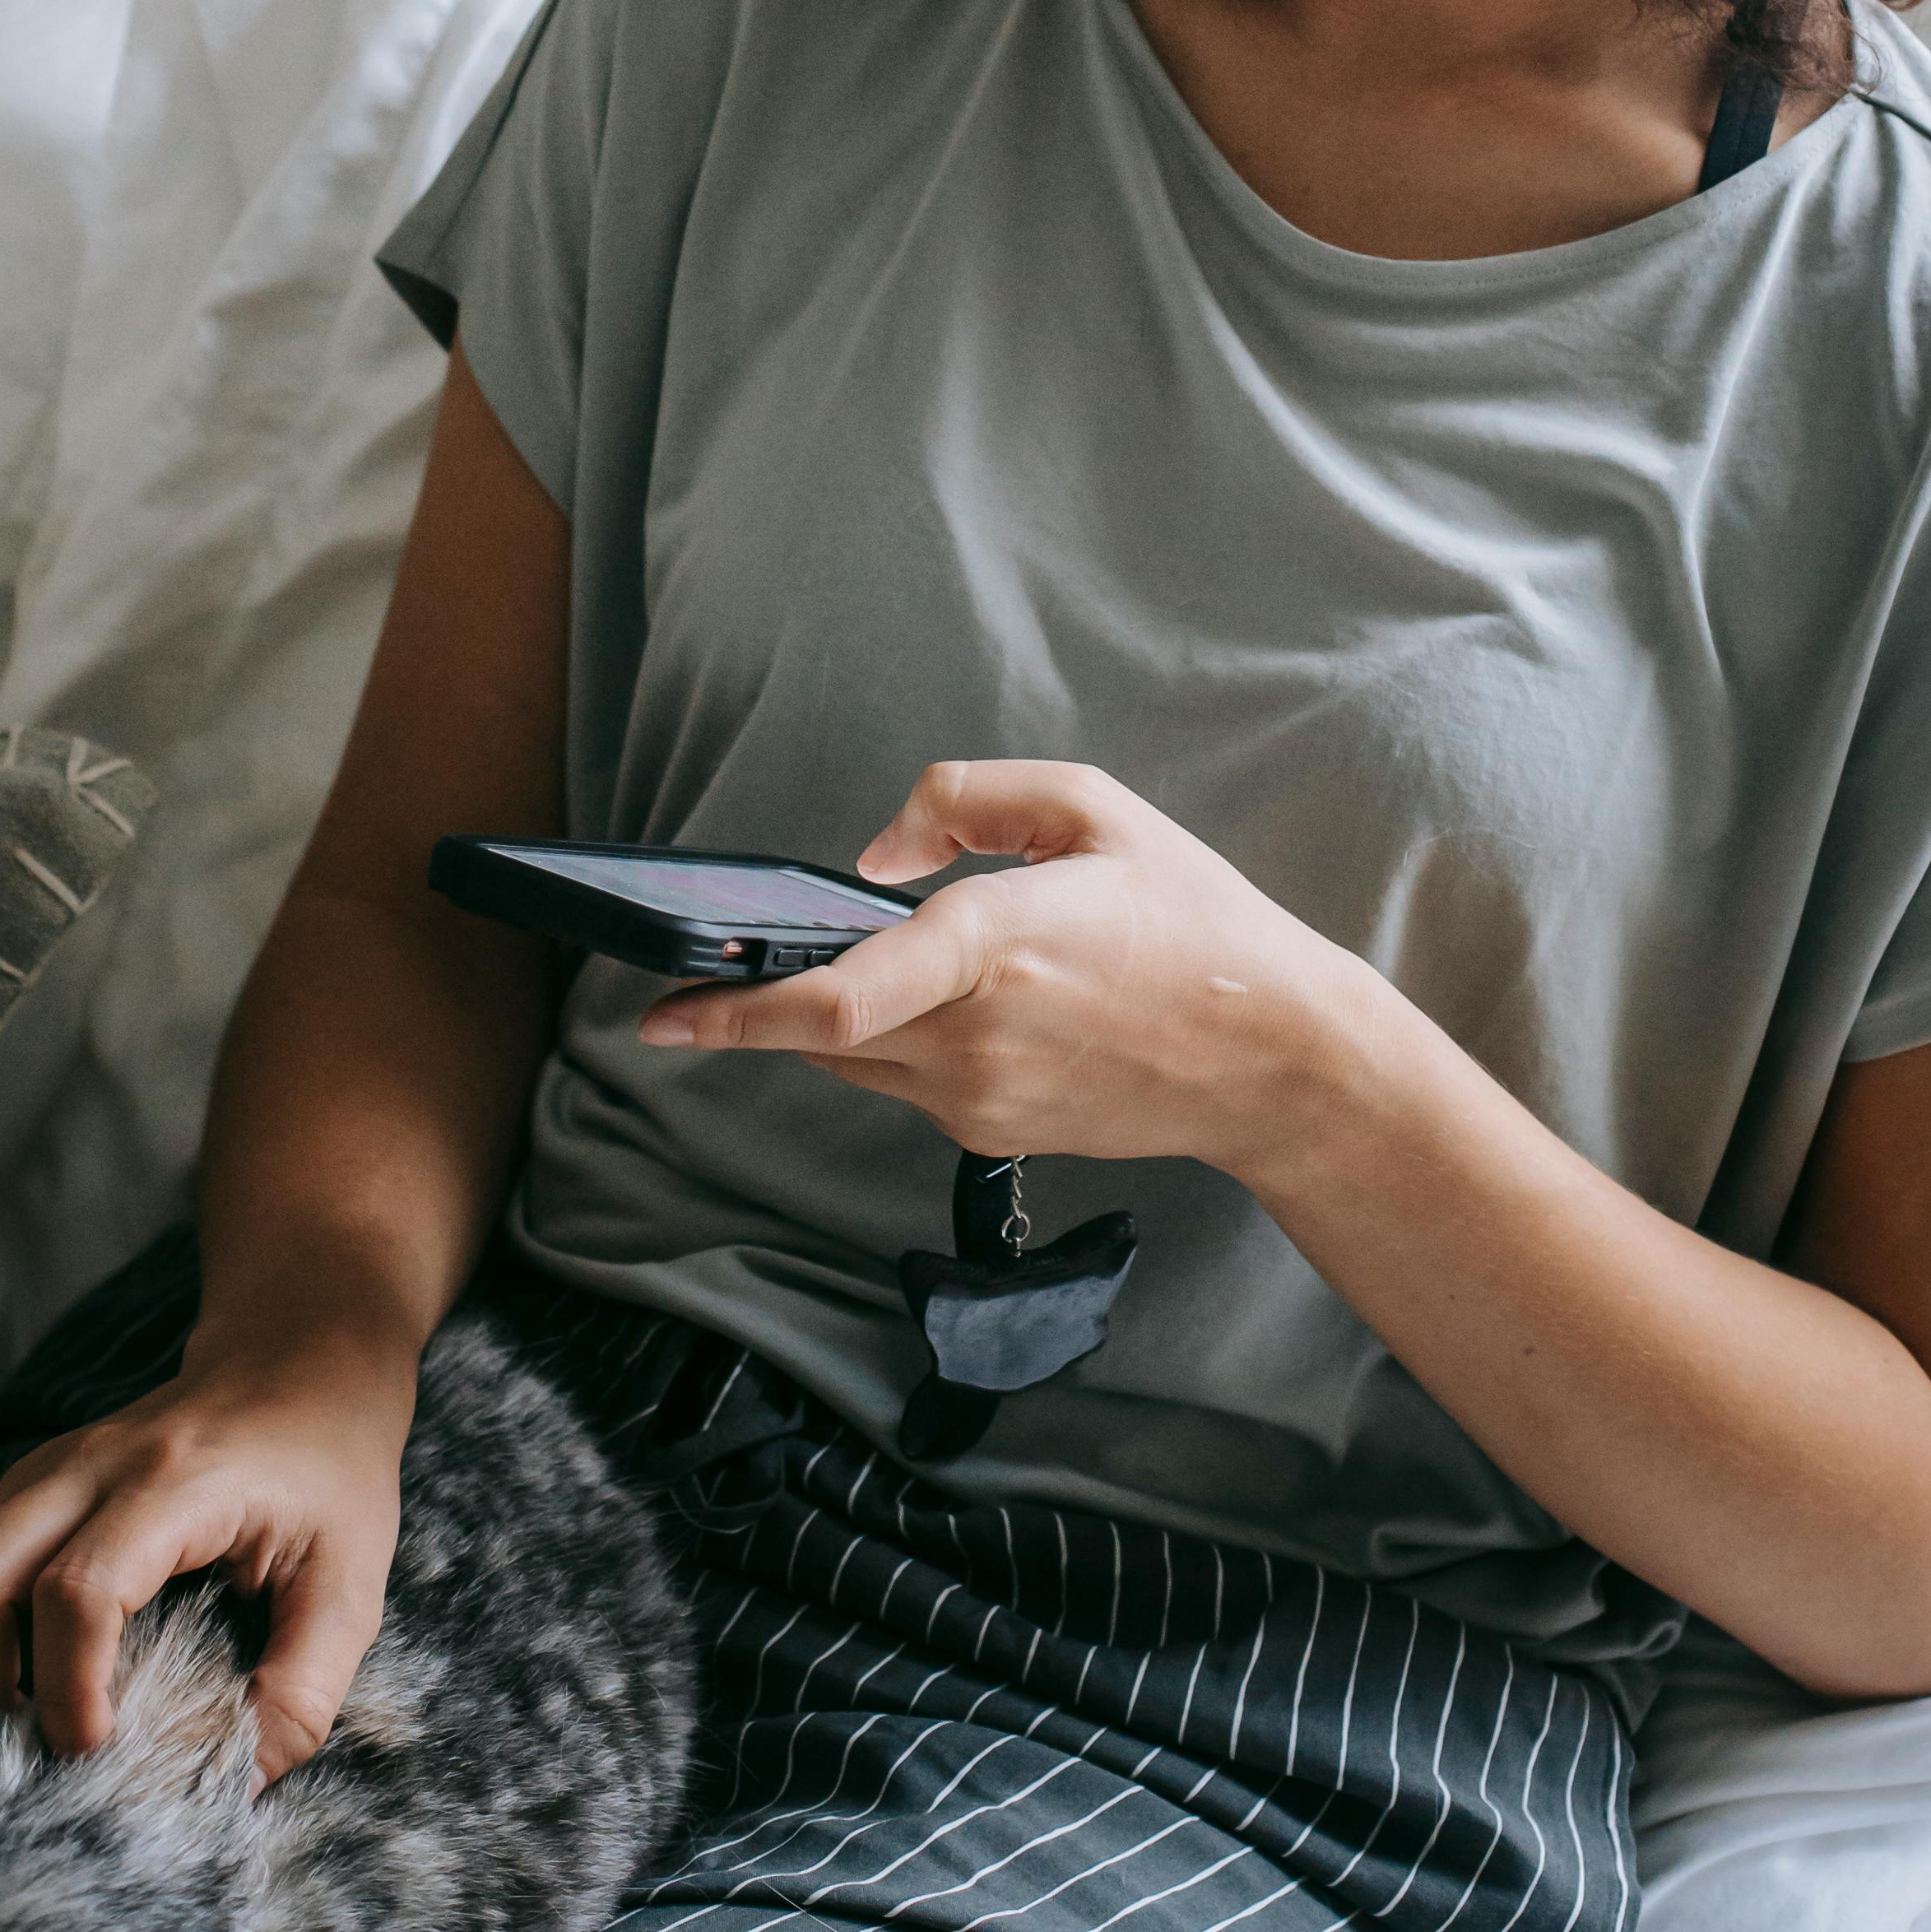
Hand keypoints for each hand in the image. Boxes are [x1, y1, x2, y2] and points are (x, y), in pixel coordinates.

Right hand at [0, 1332, 416, 1784]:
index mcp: (178, 1484)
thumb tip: (236, 1792)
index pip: (81, 1589)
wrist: (302, 1357)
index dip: (69, 1688)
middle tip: (37, 1751)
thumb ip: (303, 1691)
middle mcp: (91, 1466)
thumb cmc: (330, 1472)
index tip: (93, 1755)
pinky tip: (10, 1677)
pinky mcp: (28, 1485)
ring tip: (16, 1720)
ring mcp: (47, 1469)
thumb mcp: (352, 1582)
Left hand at [637, 758, 1353, 1180]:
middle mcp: (973, 1034)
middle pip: (817, 1032)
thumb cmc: (1191, 921)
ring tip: (840, 963)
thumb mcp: (1092, 808)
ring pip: (852, 1057)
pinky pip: (903, 1079)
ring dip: (826, 1016)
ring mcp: (979, 1097)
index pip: (840, 997)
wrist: (1271, 1057)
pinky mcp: (990, 1132)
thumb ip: (967, 799)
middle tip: (698, 975)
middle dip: (748, 1005)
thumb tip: (873, 859)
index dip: (736, 1011)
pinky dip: (892, 1037)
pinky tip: (943, 1000)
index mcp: (993, 943)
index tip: (659, 1013)